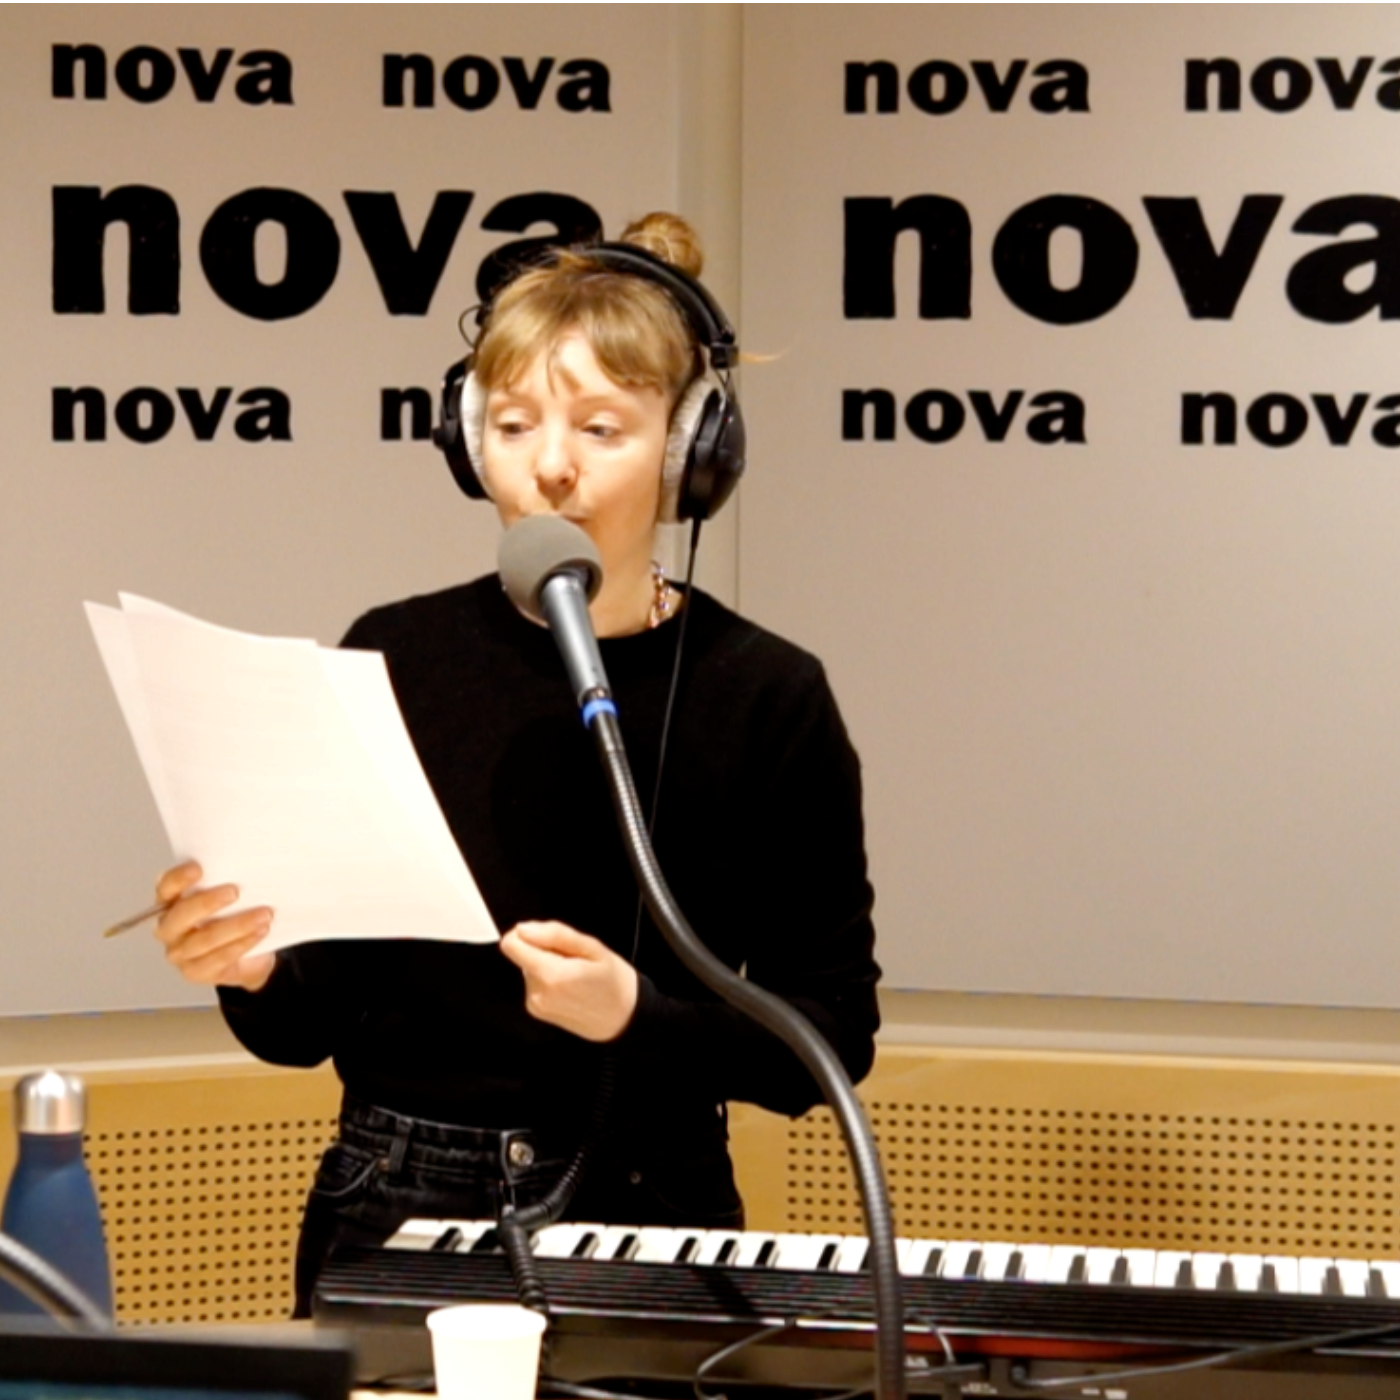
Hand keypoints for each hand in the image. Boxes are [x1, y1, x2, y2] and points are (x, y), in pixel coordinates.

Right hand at [154, 860, 275, 991]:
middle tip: (234, 891)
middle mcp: (169, 927)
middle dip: (207, 902)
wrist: (246, 956)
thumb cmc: (231, 916)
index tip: (198, 869)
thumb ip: (225, 881)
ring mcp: (179, 953)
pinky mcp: (195, 972)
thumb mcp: (227, 895)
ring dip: (237, 925)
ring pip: (203, 940)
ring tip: (263, 914)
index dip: (179, 878)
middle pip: (180, 915)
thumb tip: (247, 866)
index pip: (166, 887)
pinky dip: (242, 944)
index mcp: (170, 901)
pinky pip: (218, 959)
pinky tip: (260, 932)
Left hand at [499, 921, 637, 1041]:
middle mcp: (538, 993)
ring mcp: (536, 1005)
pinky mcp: (537, 1010)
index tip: (547, 937)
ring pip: (528, 968)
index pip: (510, 945)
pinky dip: (548, 979)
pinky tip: (570, 984)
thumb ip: (555, 934)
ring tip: (575, 973)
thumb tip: (523, 929)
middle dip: (543, 950)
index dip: (526, 934)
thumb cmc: (614, 983)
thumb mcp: (593, 947)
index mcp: (551, 975)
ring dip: (547, 965)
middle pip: (522, 955)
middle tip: (573, 958)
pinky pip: (534, 983)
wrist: (624, 1018)